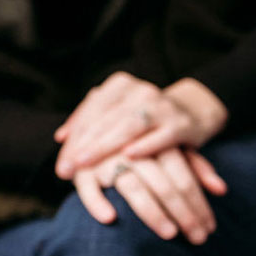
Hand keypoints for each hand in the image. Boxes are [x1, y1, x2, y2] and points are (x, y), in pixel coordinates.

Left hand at [55, 73, 226, 177]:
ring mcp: (162, 105)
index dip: (74, 139)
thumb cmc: (147, 119)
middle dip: (83, 146)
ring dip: (104, 146)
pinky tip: (129, 156)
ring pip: (127, 126)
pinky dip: (145, 145)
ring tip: (85, 164)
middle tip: (67, 171)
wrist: (194, 112)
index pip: (90, 112)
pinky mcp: (182, 123)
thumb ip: (90, 121)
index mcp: (120, 85)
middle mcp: (140, 91)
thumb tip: (61, 137)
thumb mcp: (119, 114)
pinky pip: (161, 136)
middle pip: (105, 119)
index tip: (61, 167)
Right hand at [74, 147, 226, 242]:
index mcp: (159, 144)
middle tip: (199, 239)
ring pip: (134, 187)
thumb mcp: (176, 147)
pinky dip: (96, 201)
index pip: (184, 179)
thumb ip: (198, 167)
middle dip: (184, 214)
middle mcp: (134, 150)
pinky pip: (87, 186)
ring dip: (152, 212)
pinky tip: (110, 219)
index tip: (210, 229)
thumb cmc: (151, 141)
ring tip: (169, 234)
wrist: (108, 114)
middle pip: (165, 186)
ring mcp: (107, 158)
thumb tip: (221, 190)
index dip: (199, 204)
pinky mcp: (83, 167)